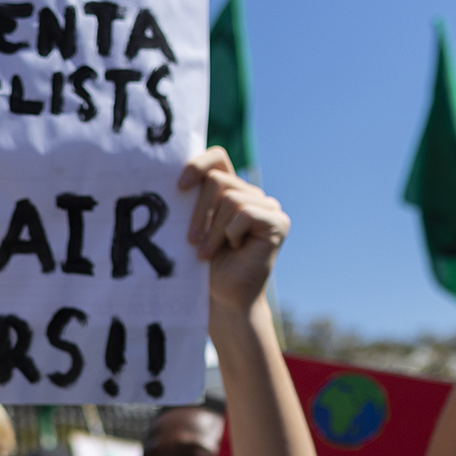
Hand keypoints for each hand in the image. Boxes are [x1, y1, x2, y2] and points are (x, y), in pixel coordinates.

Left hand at [178, 148, 288, 312]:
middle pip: (217, 181)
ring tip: (208, 253)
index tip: (179, 187)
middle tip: (191, 242)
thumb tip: (176, 180)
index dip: (197, 164)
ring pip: (230, 199)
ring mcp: (268, 207)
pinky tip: (234, 249)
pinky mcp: (278, 222)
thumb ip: (193, 201)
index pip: (217, 158)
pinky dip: (231, 234)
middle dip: (198, 213)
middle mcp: (251, 194)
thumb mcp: (194, 227)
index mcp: (230, 190)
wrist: (223, 297)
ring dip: (213, 230)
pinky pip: (245, 213)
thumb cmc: (204, 265)